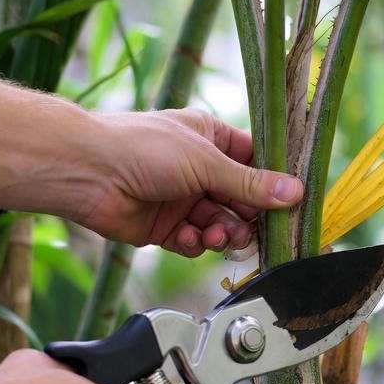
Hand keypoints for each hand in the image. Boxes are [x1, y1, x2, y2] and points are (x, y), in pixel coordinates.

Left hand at [77, 109, 302, 256]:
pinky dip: (196, 244)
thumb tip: (295, 192)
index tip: (290, 201)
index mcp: (211, 139)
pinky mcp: (165, 228)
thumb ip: (250, 183)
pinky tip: (190, 239)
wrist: (88, 173)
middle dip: (247, 216)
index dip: (272, 183)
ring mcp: (183, 200)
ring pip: (220, 225)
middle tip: (252, 229)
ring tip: (217, 237)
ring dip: (222, 234)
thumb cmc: (143, 148)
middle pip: (242, 200)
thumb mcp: (206, 162)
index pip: (255, 162)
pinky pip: (195, 243)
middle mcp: (200, 169)